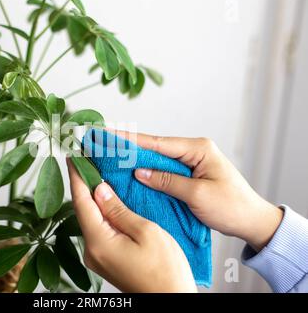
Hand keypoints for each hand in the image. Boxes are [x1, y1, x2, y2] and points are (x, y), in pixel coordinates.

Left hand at [66, 159, 196, 292]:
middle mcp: (92, 251)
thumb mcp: (146, 232)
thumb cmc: (165, 271)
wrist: (170, 299)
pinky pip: (98, 230)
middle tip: (86, 160)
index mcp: (99, 242)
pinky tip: (107, 201)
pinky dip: (101, 212)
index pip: (81, 201)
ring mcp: (97, 257)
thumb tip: (99, 190)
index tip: (73, 156)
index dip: (76, 177)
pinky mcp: (105, 260)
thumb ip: (119, 210)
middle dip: (84, 184)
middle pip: (83, 210)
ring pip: (91, 220)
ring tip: (96, 174)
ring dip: (93, 197)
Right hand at [112, 130, 282, 251]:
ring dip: (136, 159)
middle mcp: (193, 150)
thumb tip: (139, 171)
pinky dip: (148, 172)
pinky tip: (131, 173)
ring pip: (157, 159)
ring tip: (111, 156)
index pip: (157, 143)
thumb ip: (167, 181)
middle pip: (155, 147)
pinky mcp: (189, 174)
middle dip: (129, 147)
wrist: (252, 221)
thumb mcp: (197, 195)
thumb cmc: (231, 207)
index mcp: (198, 148)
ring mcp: (191, 162)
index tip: (108, 135)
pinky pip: (164, 171)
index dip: (130, 140)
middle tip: (103, 145)